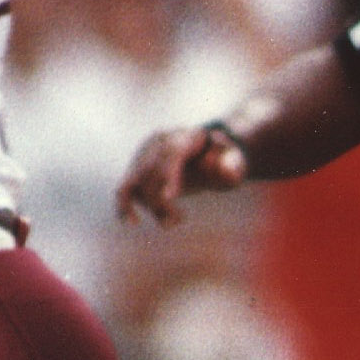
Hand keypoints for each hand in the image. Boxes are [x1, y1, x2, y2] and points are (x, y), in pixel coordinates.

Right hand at [117, 124, 245, 224]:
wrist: (209, 154)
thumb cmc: (225, 159)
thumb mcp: (235, 161)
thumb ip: (233, 163)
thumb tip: (225, 169)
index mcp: (183, 136)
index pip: (172, 153)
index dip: (168, 174)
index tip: (169, 198)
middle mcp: (158, 142)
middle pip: (151, 170)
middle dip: (161, 200)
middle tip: (179, 219)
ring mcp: (144, 155)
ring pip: (136, 182)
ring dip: (151, 206)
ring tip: (172, 221)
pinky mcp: (135, 170)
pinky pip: (124, 189)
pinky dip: (124, 205)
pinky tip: (131, 222)